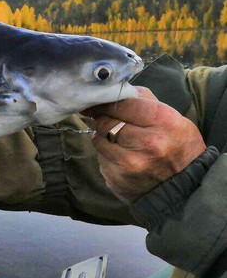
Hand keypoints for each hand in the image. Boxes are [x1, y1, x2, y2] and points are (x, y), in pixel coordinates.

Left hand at [84, 86, 205, 201]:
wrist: (182, 187)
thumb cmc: (177, 146)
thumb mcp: (173, 118)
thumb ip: (144, 101)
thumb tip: (113, 91)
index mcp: (163, 122)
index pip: (122, 104)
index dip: (105, 101)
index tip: (96, 100)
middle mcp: (146, 143)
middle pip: (106, 121)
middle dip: (101, 118)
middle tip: (101, 117)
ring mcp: (130, 163)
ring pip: (98, 139)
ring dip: (102, 136)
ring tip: (115, 138)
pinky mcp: (117, 178)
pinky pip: (100, 158)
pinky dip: (105, 154)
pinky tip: (119, 156)